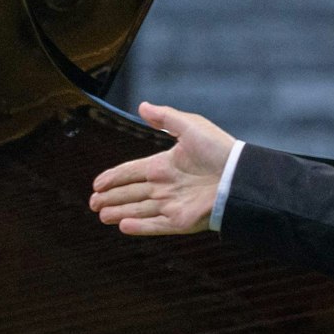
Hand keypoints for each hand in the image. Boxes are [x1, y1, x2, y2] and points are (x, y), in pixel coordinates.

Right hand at [88, 102, 235, 234]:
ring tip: (101, 215)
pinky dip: (139, 227)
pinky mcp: (180, 221)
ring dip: (119, 212)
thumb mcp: (190, 126)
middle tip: (93, 203)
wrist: (240, 175)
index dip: (113, 177)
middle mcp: (165, 186)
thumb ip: (165, 117)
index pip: (132, 172)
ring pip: (138, 210)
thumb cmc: (220, 149)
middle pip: (130, 193)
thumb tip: (142, 106)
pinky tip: (122, 226)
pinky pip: (155, 225)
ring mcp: (172, 205)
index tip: (96, 183)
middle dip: (110, 198)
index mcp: (164, 165)